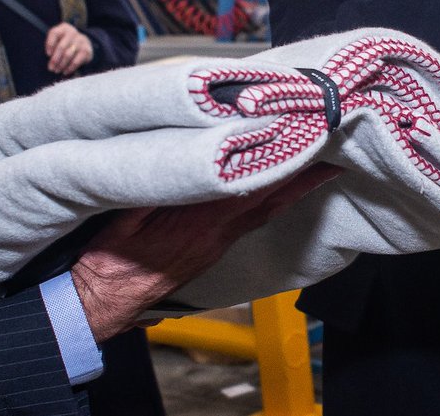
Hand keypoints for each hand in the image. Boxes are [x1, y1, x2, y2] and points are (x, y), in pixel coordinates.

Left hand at [45, 22, 93, 75]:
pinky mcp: (86, 51)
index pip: (54, 33)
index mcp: (64, 28)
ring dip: (61, 65)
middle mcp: (72, 33)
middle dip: (55, 59)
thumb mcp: (58, 39)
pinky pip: (76, 61)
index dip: (50, 44)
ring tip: (57, 70)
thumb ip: (52, 45)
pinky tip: (65, 72)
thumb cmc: (65, 42)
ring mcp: (81, 41)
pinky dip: (69, 68)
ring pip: (68, 55)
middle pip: (61, 47)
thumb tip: (49, 60)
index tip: (47, 54)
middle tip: (51, 68)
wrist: (83, 43)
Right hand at [70, 163, 341, 341]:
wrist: (104, 301)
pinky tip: (276, 190)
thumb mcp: (125, 213)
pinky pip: (251, 219)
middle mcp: (218, 233)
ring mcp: (217, 244)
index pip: (254, 184)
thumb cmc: (111, 259)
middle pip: (272, 198)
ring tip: (317, 166)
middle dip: (304, 175)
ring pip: (265, 210)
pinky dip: (270, 200)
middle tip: (334, 153)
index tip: (304, 138)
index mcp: (202, 222)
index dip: (282, 160)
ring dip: (291, 188)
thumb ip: (155, 183)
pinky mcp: (211, 249)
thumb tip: (179, 151)